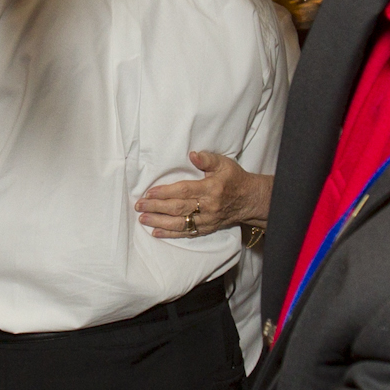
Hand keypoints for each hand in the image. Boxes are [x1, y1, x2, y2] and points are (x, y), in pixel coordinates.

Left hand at [136, 151, 271, 239]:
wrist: (250, 200)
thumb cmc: (234, 179)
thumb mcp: (224, 163)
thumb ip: (208, 159)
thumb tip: (192, 155)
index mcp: (211, 188)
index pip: (184, 191)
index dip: (166, 192)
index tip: (149, 193)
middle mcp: (208, 206)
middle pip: (178, 208)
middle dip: (156, 208)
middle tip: (139, 206)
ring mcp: (207, 220)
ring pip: (180, 223)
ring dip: (159, 222)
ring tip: (143, 219)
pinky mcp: (207, 228)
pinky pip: (186, 233)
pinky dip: (170, 234)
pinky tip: (156, 232)